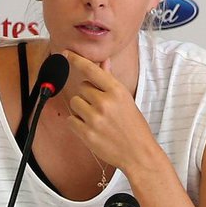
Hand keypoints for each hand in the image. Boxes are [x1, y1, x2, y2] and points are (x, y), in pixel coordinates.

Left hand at [59, 50, 162, 176]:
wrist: (139, 153)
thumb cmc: (134, 126)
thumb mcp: (126, 100)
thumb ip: (110, 81)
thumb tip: (103, 62)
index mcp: (117, 91)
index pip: (92, 70)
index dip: (77, 60)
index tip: (66, 53)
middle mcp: (105, 102)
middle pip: (82, 87)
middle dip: (88, 95)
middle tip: (101, 107)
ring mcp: (95, 119)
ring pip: (75, 102)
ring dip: (81, 108)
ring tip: (96, 118)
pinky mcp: (87, 134)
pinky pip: (71, 120)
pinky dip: (77, 123)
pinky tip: (91, 128)